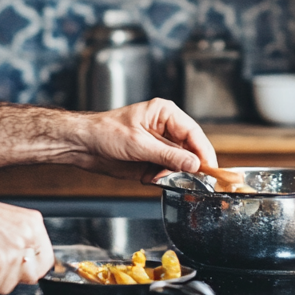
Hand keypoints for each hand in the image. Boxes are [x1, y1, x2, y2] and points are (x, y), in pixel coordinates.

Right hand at [0, 184, 53, 294]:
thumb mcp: (3, 226)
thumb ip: (18, 243)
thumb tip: (26, 269)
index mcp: (32, 223)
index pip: (46, 262)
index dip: (26, 271)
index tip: (11, 270)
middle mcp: (27, 235)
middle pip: (27, 279)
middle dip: (5, 276)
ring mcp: (13, 250)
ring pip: (4, 288)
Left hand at [73, 98, 217, 181]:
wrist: (83, 145)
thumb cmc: (105, 132)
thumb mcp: (138, 144)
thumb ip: (168, 155)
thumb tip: (194, 164)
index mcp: (164, 113)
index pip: (193, 132)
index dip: (203, 152)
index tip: (211, 169)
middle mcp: (165, 128)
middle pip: (190, 150)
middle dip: (189, 166)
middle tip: (192, 181)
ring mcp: (159, 145)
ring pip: (180, 164)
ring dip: (174, 174)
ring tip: (158, 177)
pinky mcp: (152, 160)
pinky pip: (168, 173)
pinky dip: (163, 179)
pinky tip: (150, 178)